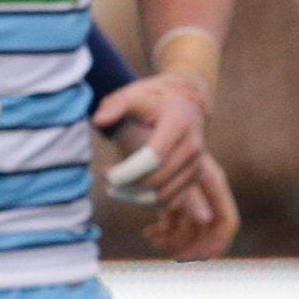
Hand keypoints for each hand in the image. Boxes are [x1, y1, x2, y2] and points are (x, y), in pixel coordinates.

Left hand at [96, 99, 238, 261]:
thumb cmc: (152, 99)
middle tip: (108, 183)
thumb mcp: (132, 95)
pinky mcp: (195, 178)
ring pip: (165, 195)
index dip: (127, 171)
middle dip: (129, 187)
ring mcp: (197, 164)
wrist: (184, 101)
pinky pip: (172, 201)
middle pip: (158, 180)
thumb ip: (114, 105)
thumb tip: (100, 121)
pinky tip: (130, 194)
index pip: (152, 157)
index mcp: (178, 122)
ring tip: (115, 189)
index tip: (106, 173)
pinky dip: (149, 203)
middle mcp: (193, 145)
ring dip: (136, 198)